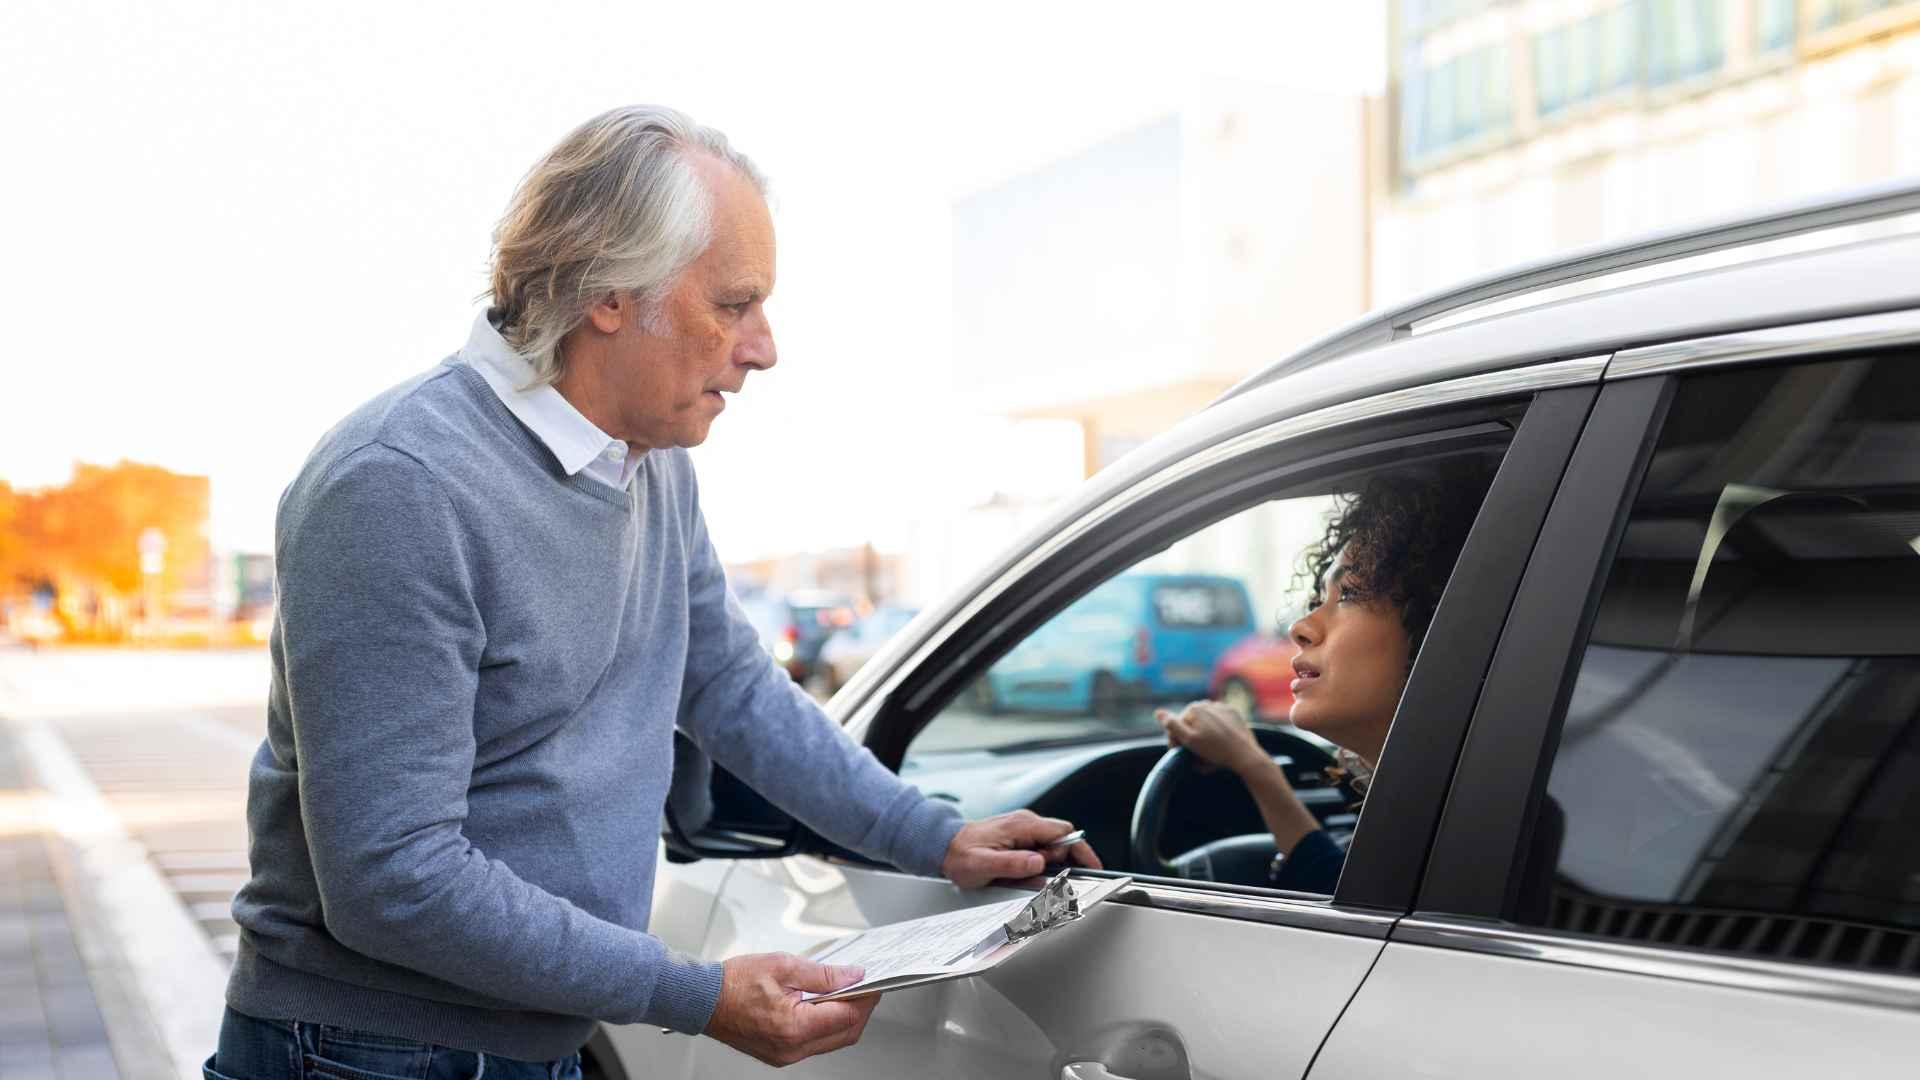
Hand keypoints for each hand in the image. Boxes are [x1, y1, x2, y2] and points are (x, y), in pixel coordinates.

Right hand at [704, 953, 880, 1067]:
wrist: (703, 1000)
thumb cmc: (734, 983)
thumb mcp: (784, 966)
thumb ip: (824, 974)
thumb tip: (853, 976)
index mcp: (794, 1026)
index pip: (847, 1016)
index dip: (865, 998)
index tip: (873, 981)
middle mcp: (792, 1048)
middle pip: (845, 1033)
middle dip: (860, 1009)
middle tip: (865, 986)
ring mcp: (786, 1055)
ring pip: (832, 1040)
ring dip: (844, 1017)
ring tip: (845, 991)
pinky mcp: (781, 1054)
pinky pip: (815, 1043)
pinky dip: (826, 1024)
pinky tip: (824, 1005)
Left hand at [940, 809, 1102, 887]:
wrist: (944, 846)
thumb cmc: (960, 854)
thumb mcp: (983, 865)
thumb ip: (1012, 864)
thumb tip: (1038, 862)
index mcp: (1021, 825)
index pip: (1064, 833)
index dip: (1081, 850)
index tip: (1092, 867)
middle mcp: (1025, 823)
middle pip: (1062, 840)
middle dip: (1061, 862)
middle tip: (1045, 879)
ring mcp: (1023, 829)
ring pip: (1051, 847)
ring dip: (1048, 865)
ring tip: (1024, 878)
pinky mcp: (1019, 838)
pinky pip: (1040, 849)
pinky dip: (1041, 864)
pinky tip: (1025, 875)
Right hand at [1156, 700, 1265, 775]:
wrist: (1244, 755)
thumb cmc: (1216, 750)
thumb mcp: (1189, 740)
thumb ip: (1172, 725)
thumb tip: (1158, 712)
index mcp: (1193, 709)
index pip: (1176, 726)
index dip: (1176, 742)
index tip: (1181, 755)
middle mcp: (1206, 704)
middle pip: (1191, 724)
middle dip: (1191, 739)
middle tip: (1197, 757)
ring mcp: (1221, 708)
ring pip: (1205, 724)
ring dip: (1203, 736)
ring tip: (1210, 752)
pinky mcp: (1233, 714)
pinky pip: (1219, 723)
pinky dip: (1217, 733)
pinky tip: (1221, 744)